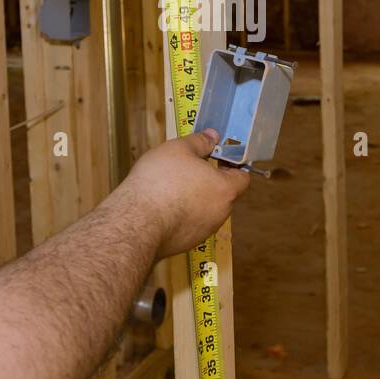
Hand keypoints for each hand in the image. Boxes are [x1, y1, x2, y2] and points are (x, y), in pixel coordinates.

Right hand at [120, 129, 249, 258]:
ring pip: (205, 210)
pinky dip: (181, 214)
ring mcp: (204, 230)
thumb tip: (212, 136)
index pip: (243, 177)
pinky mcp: (186, 242)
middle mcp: (220, 213)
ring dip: (194, 198)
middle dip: (209, 180)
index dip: (232, 165)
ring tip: (171, 187)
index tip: (219, 157)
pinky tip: (162, 206)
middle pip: (223, 193)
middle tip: (189, 168)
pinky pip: (189, 224)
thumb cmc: (160, 182)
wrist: (137, 220)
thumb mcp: (179, 149)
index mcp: (225, 189)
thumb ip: (200, 141)